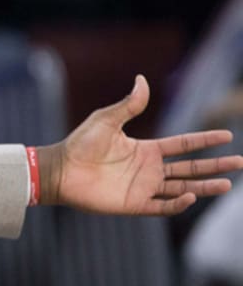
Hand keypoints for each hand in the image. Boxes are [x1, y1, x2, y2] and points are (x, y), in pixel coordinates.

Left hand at [39, 76, 242, 215]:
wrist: (60, 170)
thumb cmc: (80, 144)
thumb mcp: (106, 120)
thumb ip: (129, 104)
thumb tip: (142, 79)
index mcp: (146, 149)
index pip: (183, 145)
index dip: (205, 140)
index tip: (228, 136)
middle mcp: (149, 169)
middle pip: (190, 168)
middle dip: (215, 165)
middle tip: (240, 163)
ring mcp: (143, 187)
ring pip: (183, 188)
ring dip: (205, 186)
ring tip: (228, 184)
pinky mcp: (134, 204)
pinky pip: (162, 206)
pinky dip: (178, 202)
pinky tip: (192, 195)